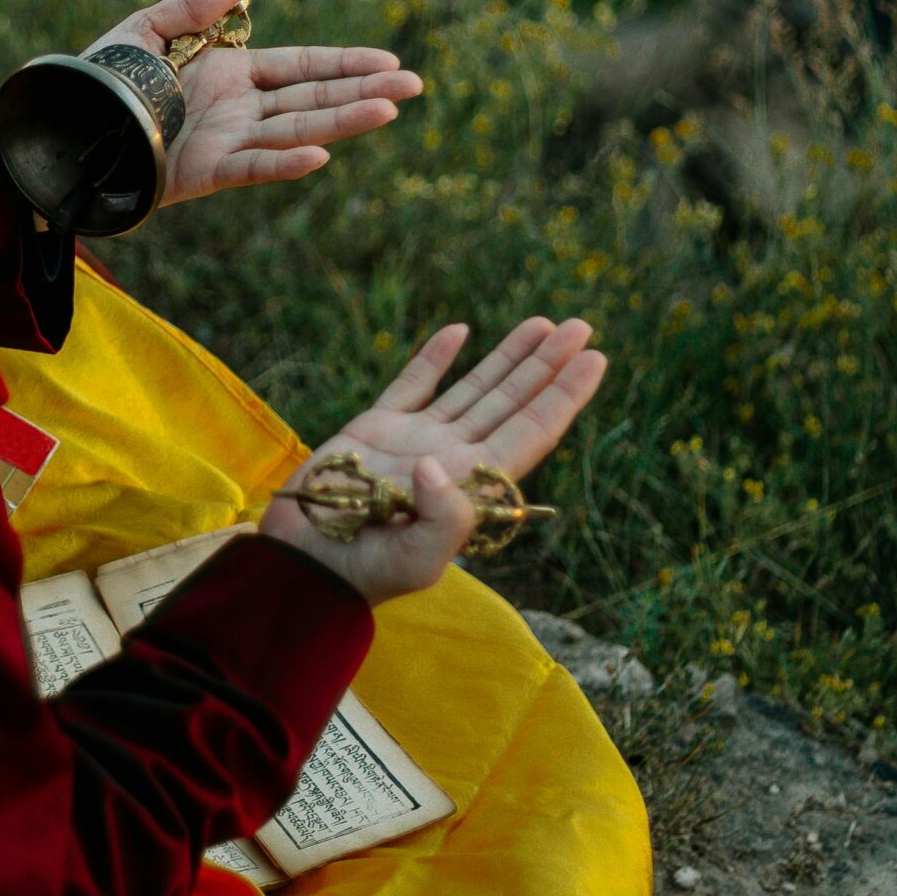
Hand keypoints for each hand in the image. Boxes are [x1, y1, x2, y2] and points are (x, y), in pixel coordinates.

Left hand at [85, 0, 421, 207]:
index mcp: (231, 74)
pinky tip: (321, 156)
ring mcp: (227, 142)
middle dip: (363, 92)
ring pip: (297, 130)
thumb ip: (193, 5)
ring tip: (389, 110)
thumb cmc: (103, 79)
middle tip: (414, 86)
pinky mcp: (205, 171)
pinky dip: (285, 162)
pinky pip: (252, 166)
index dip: (345, 65)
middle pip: (313, 99)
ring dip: (343, 122)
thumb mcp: (147, 27)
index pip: (301, 69)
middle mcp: (239, 110)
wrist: (67, 126)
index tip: (388, 64)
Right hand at [260, 317, 607, 605]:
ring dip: (508, 357)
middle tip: (582, 327)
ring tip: (543, 324)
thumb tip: (438, 465)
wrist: (301, 567)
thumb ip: (442, 518)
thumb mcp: (413, 559)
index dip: (564, 397)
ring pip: (474, 389)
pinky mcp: (376, 429)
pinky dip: (437, 358)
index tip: (595, 359)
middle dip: (547, 366)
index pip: (531, 433)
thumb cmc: (360, 571)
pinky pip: (415, 384)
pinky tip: (460, 333)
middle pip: (512, 404)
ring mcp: (416, 442)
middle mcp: (452, 459)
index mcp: (471, 487)